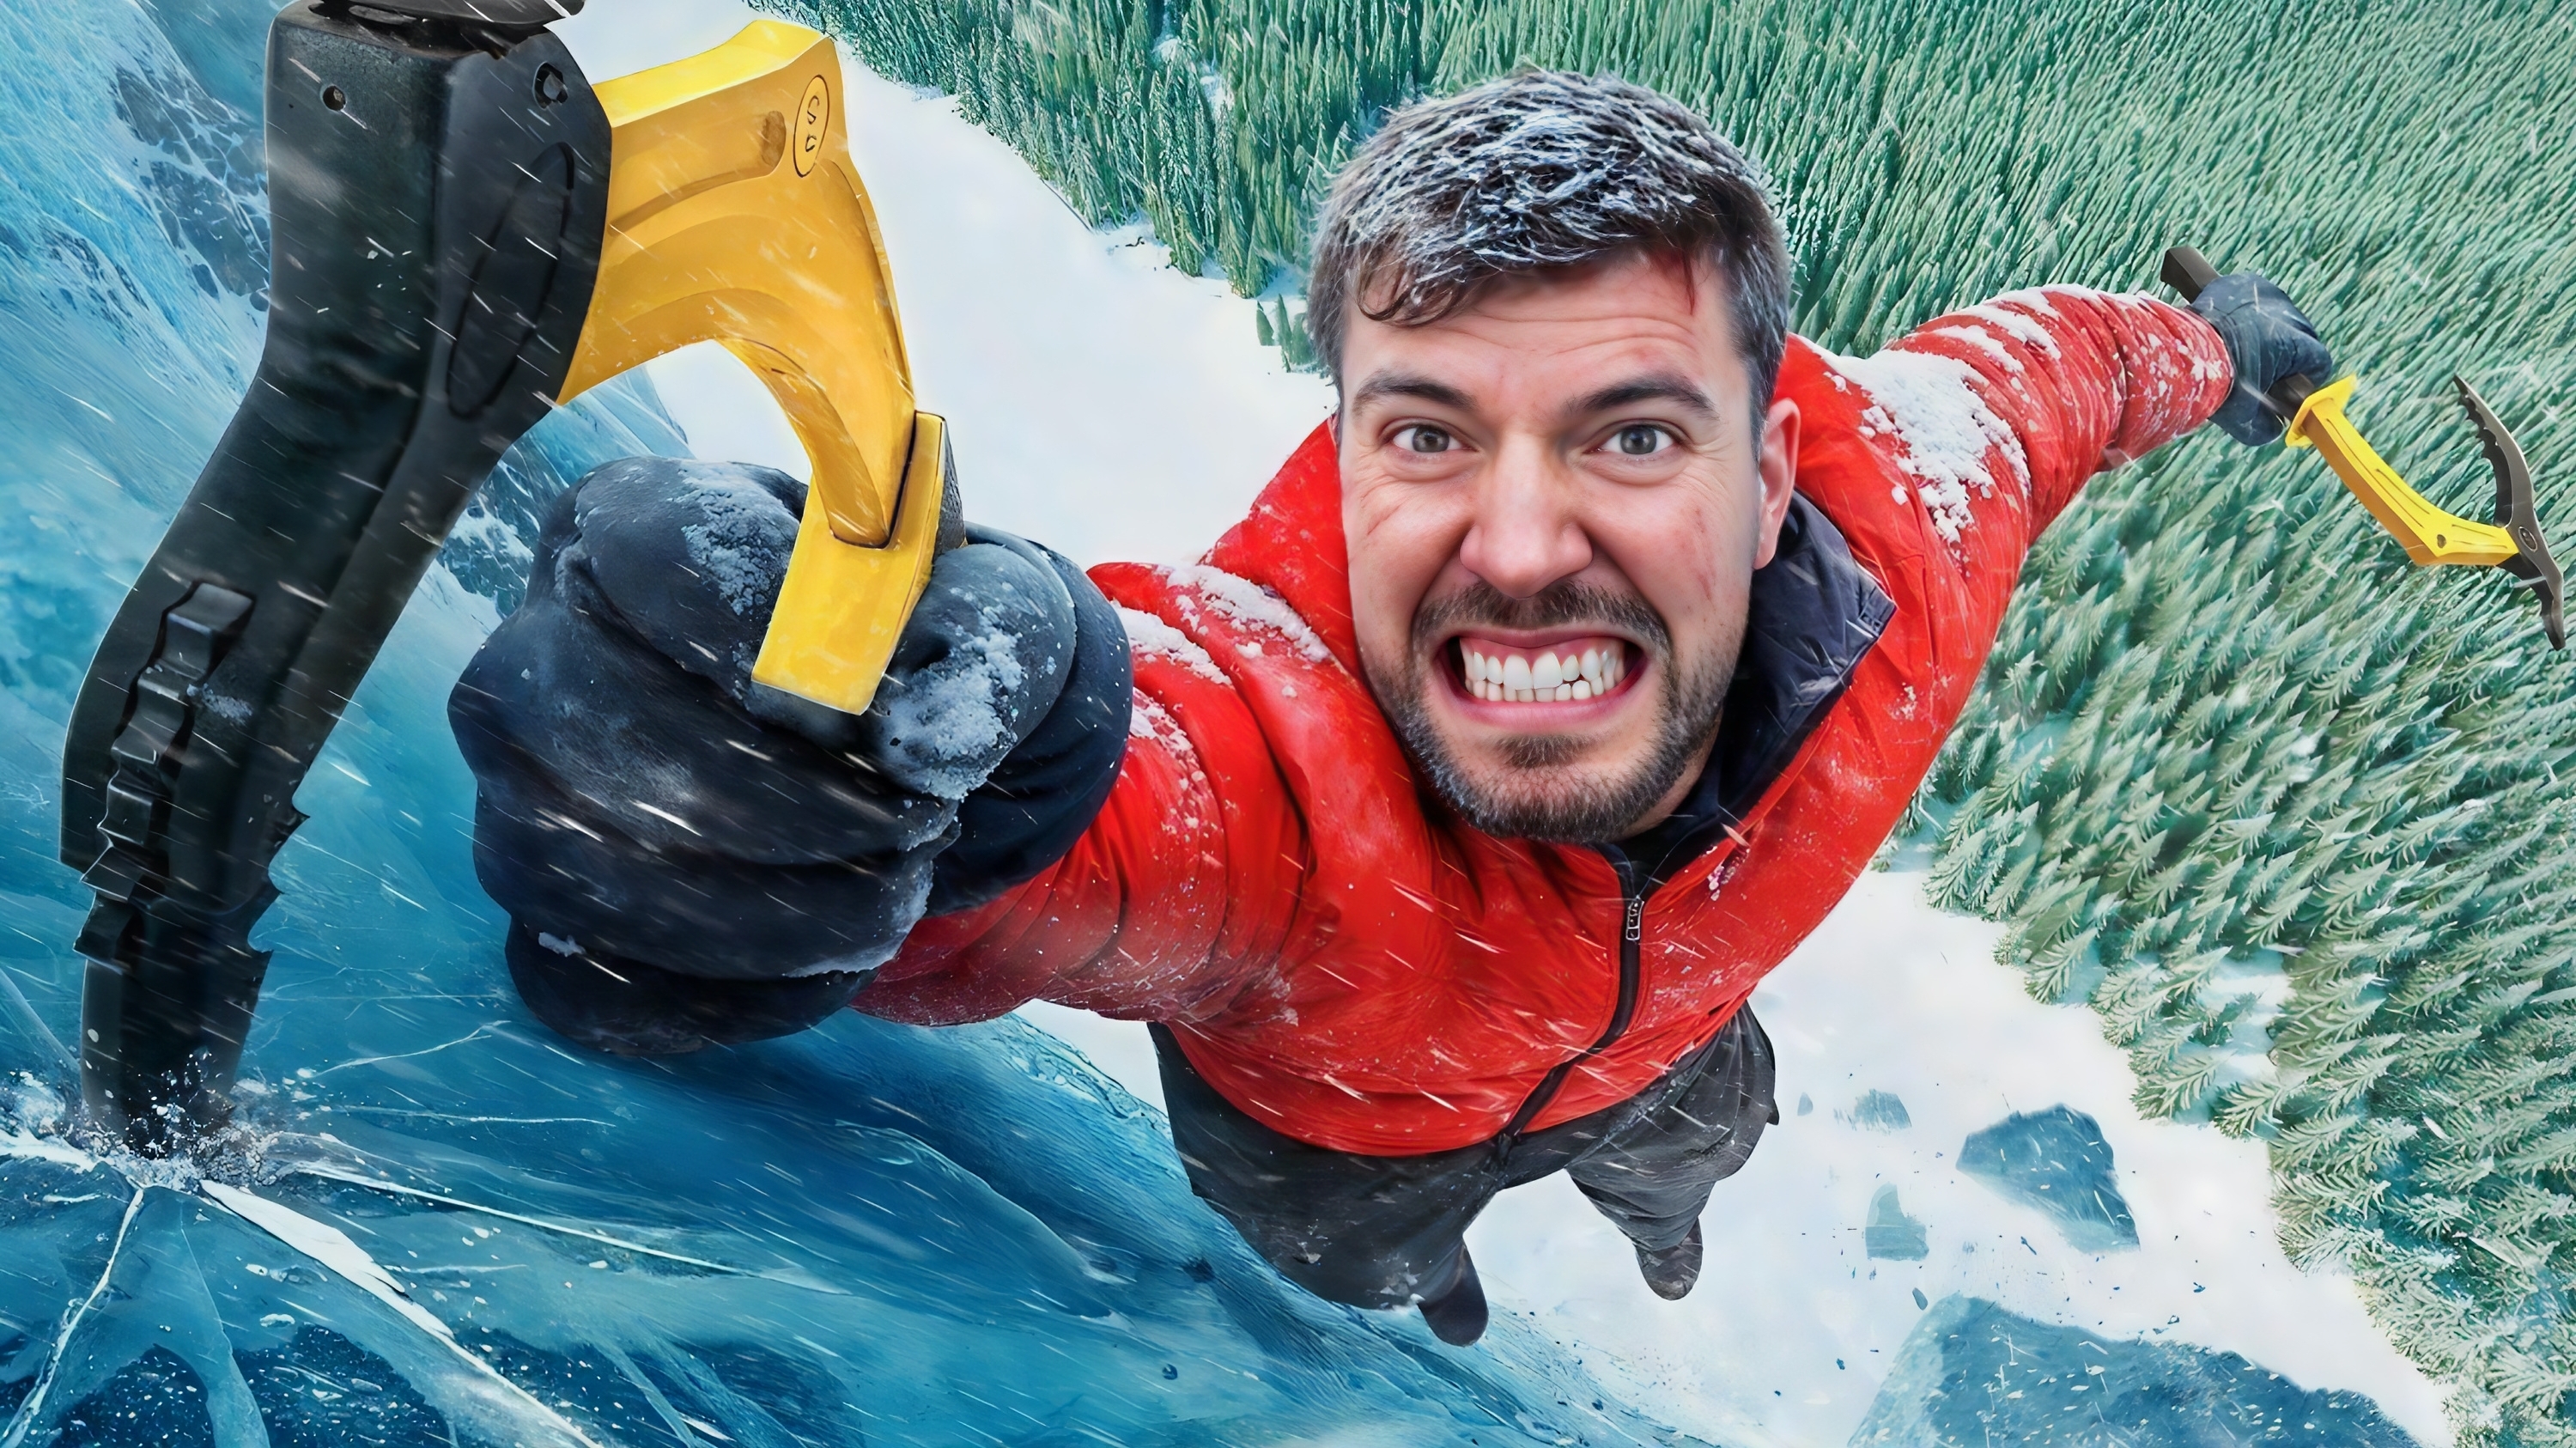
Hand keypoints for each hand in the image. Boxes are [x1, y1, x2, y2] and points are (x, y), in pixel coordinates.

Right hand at [449, 455, 1122, 1052]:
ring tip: (895, 884)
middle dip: (790, 805)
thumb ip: (990, 638)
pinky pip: (605, 993)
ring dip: (781, 911)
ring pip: (587, 874)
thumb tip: (922, 734)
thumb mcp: (1012, 619)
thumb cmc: (946, 666)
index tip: (874, 714)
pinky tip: (833, 951)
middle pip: (585, 727)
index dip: (767, 644)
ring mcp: (522, 801)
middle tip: (917, 822)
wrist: (931, 786)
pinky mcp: (550, 932)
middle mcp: (540, 650)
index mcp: (641, 522)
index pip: (648, 553)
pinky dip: (747, 993)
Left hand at [2191, 271, 2334, 445]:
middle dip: (2289, 356)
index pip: (2319, 362)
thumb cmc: (2213, 385)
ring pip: (2282, 318)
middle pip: (2303, 337)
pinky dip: (2251, 315)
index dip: (2306, 380)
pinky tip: (2235, 328)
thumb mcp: (2244, 418)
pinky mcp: (2246, 283)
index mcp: (2296, 342)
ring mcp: (2267, 294)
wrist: (2177, 350)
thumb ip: (2268, 427)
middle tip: (2266, 373)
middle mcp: (2288, 313)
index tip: (2288, 390)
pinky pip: (2259, 301)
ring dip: (2271, 333)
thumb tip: (2276, 428)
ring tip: (2247, 350)